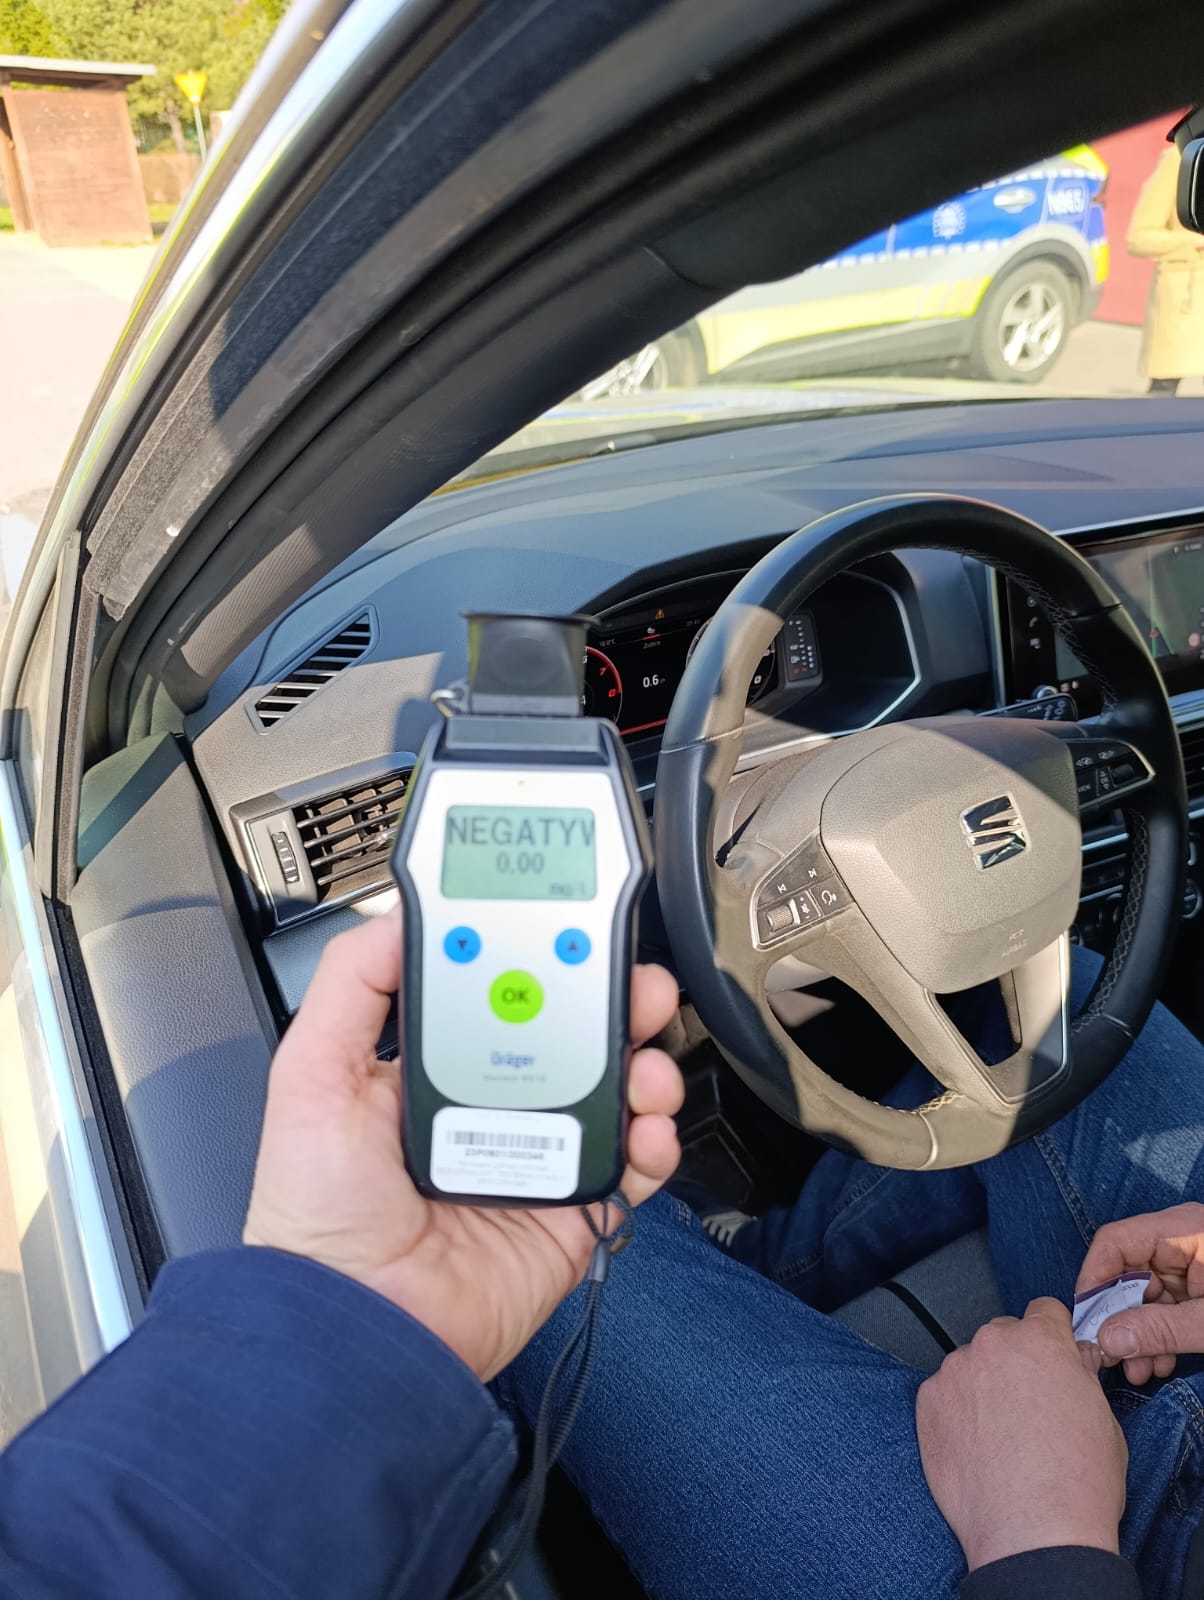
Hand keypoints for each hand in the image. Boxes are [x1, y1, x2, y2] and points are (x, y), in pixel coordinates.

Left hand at [244, 912, 682, 1380]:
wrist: (358, 1325)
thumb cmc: (317, 1214)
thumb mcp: (310, 1075)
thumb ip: (354, 985)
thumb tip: (401, 914)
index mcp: (435, 1066)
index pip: (503, 991)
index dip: (543, 958)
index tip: (571, 931)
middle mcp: (491, 1104)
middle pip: (575, 1032)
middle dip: (615, 999)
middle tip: (634, 985)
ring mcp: (536, 1155)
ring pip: (617, 1088)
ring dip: (646, 1063)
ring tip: (644, 1065)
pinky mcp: (572, 1209)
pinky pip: (634, 1165)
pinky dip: (656, 1141)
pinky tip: (646, 1130)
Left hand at [916, 1300, 1125, 1571]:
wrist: (1034, 1533)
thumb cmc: (1078, 1483)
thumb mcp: (1103, 1418)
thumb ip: (1080, 1376)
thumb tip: (1072, 1361)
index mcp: (1040, 1341)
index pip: (1044, 1311)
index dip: (1053, 1335)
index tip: (1053, 1356)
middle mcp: (991, 1346)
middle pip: (1003, 1336)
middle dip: (1015, 1361)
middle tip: (1026, 1404)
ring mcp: (953, 1373)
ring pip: (969, 1366)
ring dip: (981, 1386)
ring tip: (998, 1435)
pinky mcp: (926, 1403)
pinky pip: (942, 1394)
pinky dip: (955, 1412)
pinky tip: (974, 1446)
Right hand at [1076, 1203, 1203, 1383]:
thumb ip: (1163, 1330)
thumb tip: (1108, 1340)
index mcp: (1182, 1230)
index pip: (1115, 1241)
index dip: (1093, 1280)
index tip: (1086, 1320)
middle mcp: (1179, 1240)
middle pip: (1125, 1272)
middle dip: (1118, 1319)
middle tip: (1111, 1356)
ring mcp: (1188, 1263)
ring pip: (1143, 1296)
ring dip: (1137, 1335)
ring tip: (1140, 1371)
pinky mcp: (1197, 1285)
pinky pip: (1163, 1307)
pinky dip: (1158, 1335)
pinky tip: (1159, 1363)